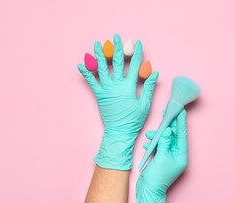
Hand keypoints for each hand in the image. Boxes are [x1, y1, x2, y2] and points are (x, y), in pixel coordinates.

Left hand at [78, 34, 158, 169]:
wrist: (119, 132)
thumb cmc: (134, 120)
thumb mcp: (145, 105)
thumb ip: (149, 87)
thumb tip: (154, 72)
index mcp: (129, 87)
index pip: (134, 66)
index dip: (136, 53)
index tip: (137, 43)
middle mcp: (117, 85)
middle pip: (117, 63)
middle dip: (117, 48)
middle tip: (116, 37)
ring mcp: (106, 90)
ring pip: (102, 69)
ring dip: (100, 55)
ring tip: (96, 44)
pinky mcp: (99, 95)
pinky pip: (91, 82)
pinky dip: (86, 73)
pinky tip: (80, 64)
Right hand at [134, 109, 187, 202]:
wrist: (148, 190)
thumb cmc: (157, 177)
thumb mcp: (161, 158)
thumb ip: (164, 143)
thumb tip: (167, 131)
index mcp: (181, 156)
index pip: (182, 136)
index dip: (181, 123)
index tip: (181, 112)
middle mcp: (177, 155)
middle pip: (174, 136)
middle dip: (169, 126)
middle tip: (167, 113)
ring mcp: (169, 157)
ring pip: (165, 140)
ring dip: (157, 136)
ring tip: (150, 134)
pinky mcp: (161, 158)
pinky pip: (159, 146)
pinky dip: (154, 144)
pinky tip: (147, 144)